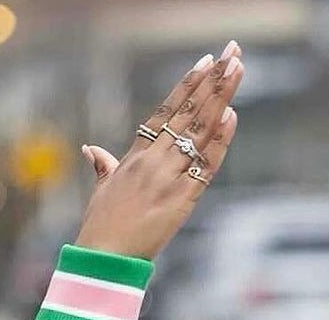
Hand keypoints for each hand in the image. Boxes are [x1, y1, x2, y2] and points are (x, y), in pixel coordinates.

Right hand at [73, 40, 243, 260]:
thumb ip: (104, 166)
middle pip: (187, 111)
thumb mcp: (103, 189)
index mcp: (136, 155)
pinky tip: (231, 116)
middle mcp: (153, 160)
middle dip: (211, 81)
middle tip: (232, 54)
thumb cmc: (102, 226)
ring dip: (220, 99)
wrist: (105, 256)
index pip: (165, 110)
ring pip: (198, 130)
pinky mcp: (181, 199)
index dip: (186, 85)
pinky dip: (219, 141)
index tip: (204, 62)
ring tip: (237, 71)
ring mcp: (167, 177)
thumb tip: (91, 150)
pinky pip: (204, 165)